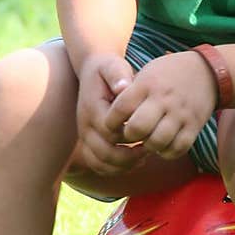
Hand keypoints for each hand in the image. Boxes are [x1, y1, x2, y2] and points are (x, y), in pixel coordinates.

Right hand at [75, 52, 147, 174]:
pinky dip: (115, 168)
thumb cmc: (107, 69)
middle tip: (149, 150)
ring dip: (123, 165)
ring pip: (99, 162)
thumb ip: (118, 75)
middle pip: (104, 152)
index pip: (110, 132)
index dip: (130, 136)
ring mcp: (84, 136)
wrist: (92, 72)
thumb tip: (123, 87)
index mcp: (92, 109)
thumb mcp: (113, 65)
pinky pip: (98, 164)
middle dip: (128, 155)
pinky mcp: (88, 142)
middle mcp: (84, 125)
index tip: (149, 132)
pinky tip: (135, 161)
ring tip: (143, 157)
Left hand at [102, 50, 218, 160]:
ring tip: (147, 140)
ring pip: (158, 142)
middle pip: (138, 128)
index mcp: (147, 85)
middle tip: (131, 134)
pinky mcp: (194, 125)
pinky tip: (163, 145)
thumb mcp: (147, 73)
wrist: (207, 71)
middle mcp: (163, 99)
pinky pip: (178, 148)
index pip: (121, 108)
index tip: (112, 125)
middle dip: (129, 136)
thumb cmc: (168, 74)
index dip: (112, 122)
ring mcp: (180, 113)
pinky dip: (167, 152)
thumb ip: (129, 92)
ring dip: (148, 146)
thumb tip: (110, 116)